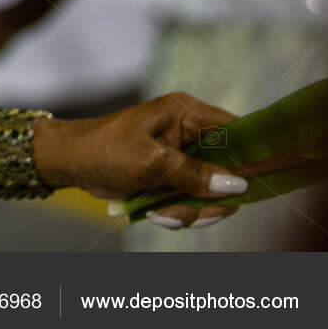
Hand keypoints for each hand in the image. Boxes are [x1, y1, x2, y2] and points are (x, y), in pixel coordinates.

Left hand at [33, 93, 245, 228]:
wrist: (71, 163)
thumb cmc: (106, 151)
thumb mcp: (151, 163)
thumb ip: (195, 174)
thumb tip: (238, 185)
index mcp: (187, 114)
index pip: (238, 130)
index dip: (254, 156)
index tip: (256, 185)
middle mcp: (190, 132)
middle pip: (229, 170)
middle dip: (211, 199)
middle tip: (191, 212)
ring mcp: (183, 156)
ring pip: (211, 192)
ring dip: (190, 210)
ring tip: (162, 213)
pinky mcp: (174, 176)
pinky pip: (192, 199)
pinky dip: (178, 212)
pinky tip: (155, 213)